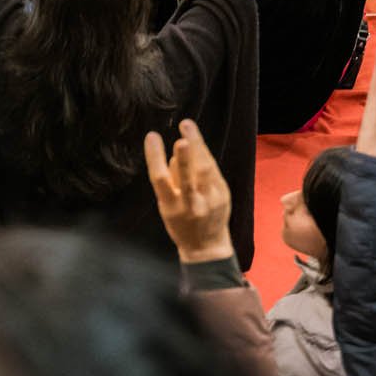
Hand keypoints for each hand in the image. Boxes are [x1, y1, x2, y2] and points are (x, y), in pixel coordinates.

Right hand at [144, 119, 233, 263]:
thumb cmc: (180, 223)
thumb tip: (174, 156)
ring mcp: (210, 201)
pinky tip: (198, 144)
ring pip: (204, 169)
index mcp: (171, 207)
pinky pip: (213, 171)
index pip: (160, 178)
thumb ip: (169, 183)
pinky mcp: (223, 196)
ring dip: (197, 146)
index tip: (152, 136)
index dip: (155, 156)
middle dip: (185, 155)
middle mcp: (191, 204)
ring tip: (188, 127)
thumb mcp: (166, 207)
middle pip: (188, 175)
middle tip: (181, 137)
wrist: (207, 247)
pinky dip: (204, 156)